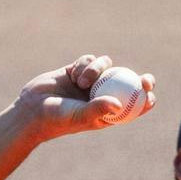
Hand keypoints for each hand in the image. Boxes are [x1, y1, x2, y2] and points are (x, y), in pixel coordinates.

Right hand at [16, 54, 155, 141]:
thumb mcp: (80, 116)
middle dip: (140, 80)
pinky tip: (74, 75)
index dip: (145, 98)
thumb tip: (119, 104)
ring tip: (81, 82)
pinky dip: (85, 65)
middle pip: (129, 83)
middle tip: (145, 80)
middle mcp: (102, 95)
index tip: (149, 93)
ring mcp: (91, 81)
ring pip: (107, 66)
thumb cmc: (57, 119)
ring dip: (97, 69)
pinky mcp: (77, 69)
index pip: (133, 106)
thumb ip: (98, 109)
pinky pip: (90, 59)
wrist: (31, 109)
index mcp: (107, 112)